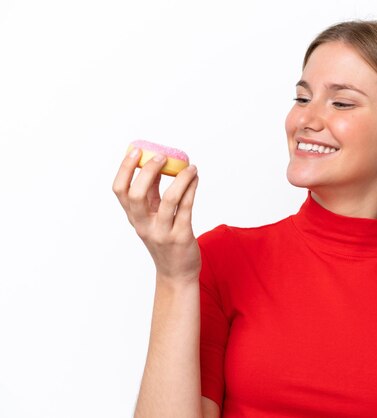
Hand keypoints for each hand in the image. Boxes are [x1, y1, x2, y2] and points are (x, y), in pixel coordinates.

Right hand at [112, 148, 200, 283]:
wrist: (177, 274)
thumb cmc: (165, 240)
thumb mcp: (152, 218)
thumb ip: (152, 194)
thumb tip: (156, 165)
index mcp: (134, 218)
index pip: (120, 191)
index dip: (125, 169)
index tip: (136, 151)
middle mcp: (144, 225)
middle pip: (136, 195)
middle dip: (148, 171)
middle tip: (162, 157)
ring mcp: (162, 232)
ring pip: (168, 200)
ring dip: (180, 179)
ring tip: (190, 167)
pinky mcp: (181, 237)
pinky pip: (186, 208)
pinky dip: (191, 189)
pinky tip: (195, 178)